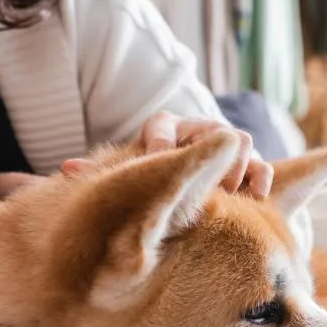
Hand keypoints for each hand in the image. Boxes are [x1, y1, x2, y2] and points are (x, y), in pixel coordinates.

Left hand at [62, 111, 273, 198]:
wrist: (187, 188)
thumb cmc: (147, 181)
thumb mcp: (125, 174)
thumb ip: (99, 173)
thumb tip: (65, 170)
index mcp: (163, 130)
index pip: (161, 125)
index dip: (159, 141)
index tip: (157, 161)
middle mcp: (197, 132)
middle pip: (208, 128)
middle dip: (205, 155)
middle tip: (197, 182)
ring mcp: (226, 149)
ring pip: (241, 141)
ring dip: (235, 166)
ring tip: (226, 193)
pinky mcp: (250, 167)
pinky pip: (262, 167)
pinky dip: (260, 181)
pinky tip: (255, 201)